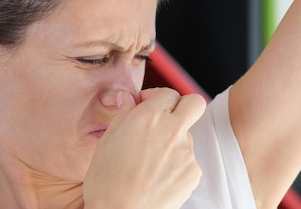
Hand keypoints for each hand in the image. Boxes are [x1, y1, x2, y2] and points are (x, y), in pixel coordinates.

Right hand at [83, 87, 205, 208]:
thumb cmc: (106, 182)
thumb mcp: (106, 142)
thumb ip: (123, 115)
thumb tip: (129, 98)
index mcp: (148, 118)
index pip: (168, 92)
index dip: (157, 97)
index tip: (147, 106)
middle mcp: (171, 131)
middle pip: (194, 104)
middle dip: (183, 106)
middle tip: (166, 117)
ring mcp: (186, 152)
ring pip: (188, 135)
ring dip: (174, 140)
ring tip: (150, 161)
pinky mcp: (193, 173)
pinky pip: (188, 159)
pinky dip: (176, 163)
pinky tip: (158, 176)